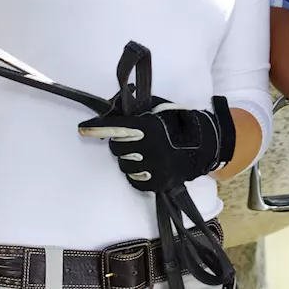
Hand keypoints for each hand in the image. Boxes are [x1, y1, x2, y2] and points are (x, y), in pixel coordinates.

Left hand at [78, 96, 235, 192]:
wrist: (206, 145)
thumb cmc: (181, 123)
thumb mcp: (160, 108)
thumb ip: (138, 108)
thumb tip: (113, 105)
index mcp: (149, 127)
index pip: (115, 127)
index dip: (96, 128)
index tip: (82, 129)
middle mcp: (150, 148)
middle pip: (117, 148)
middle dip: (118, 142)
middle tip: (129, 139)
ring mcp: (155, 168)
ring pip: (124, 165)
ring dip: (128, 159)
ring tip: (142, 152)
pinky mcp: (158, 183)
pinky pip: (134, 180)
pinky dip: (136, 173)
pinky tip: (145, 165)